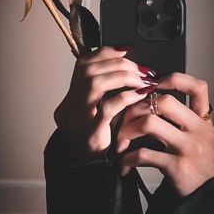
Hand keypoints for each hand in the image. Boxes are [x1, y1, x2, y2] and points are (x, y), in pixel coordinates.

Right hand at [54, 46, 155, 160]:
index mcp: (72, 95)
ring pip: (96, 84)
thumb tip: (127, 63)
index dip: (106, 51)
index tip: (128, 49)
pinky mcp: (91, 132)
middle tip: (142, 70)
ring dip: (124, 77)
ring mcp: (78, 118)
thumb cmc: (97, 132)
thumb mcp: (97, 107)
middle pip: (89, 70)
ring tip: (143, 80)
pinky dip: (127, 96)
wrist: (85, 164)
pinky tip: (141, 94)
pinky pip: (108, 107)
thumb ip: (106, 86)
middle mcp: (70, 104)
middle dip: (120, 64)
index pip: (84, 62)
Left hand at [117, 73, 213, 196]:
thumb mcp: (199, 139)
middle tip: (125, 119)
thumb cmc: (195, 167)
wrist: (205, 201)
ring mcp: (190, 149)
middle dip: (137, 108)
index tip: (153, 85)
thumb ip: (183, 120)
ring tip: (121, 141)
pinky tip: (124, 164)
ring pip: (150, 123)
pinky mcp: (178, 168)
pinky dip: (127, 158)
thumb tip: (151, 98)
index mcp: (204, 122)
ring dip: (127, 131)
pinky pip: (143, 154)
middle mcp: (201, 132)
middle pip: (165, 102)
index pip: (198, 87)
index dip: (174, 79)